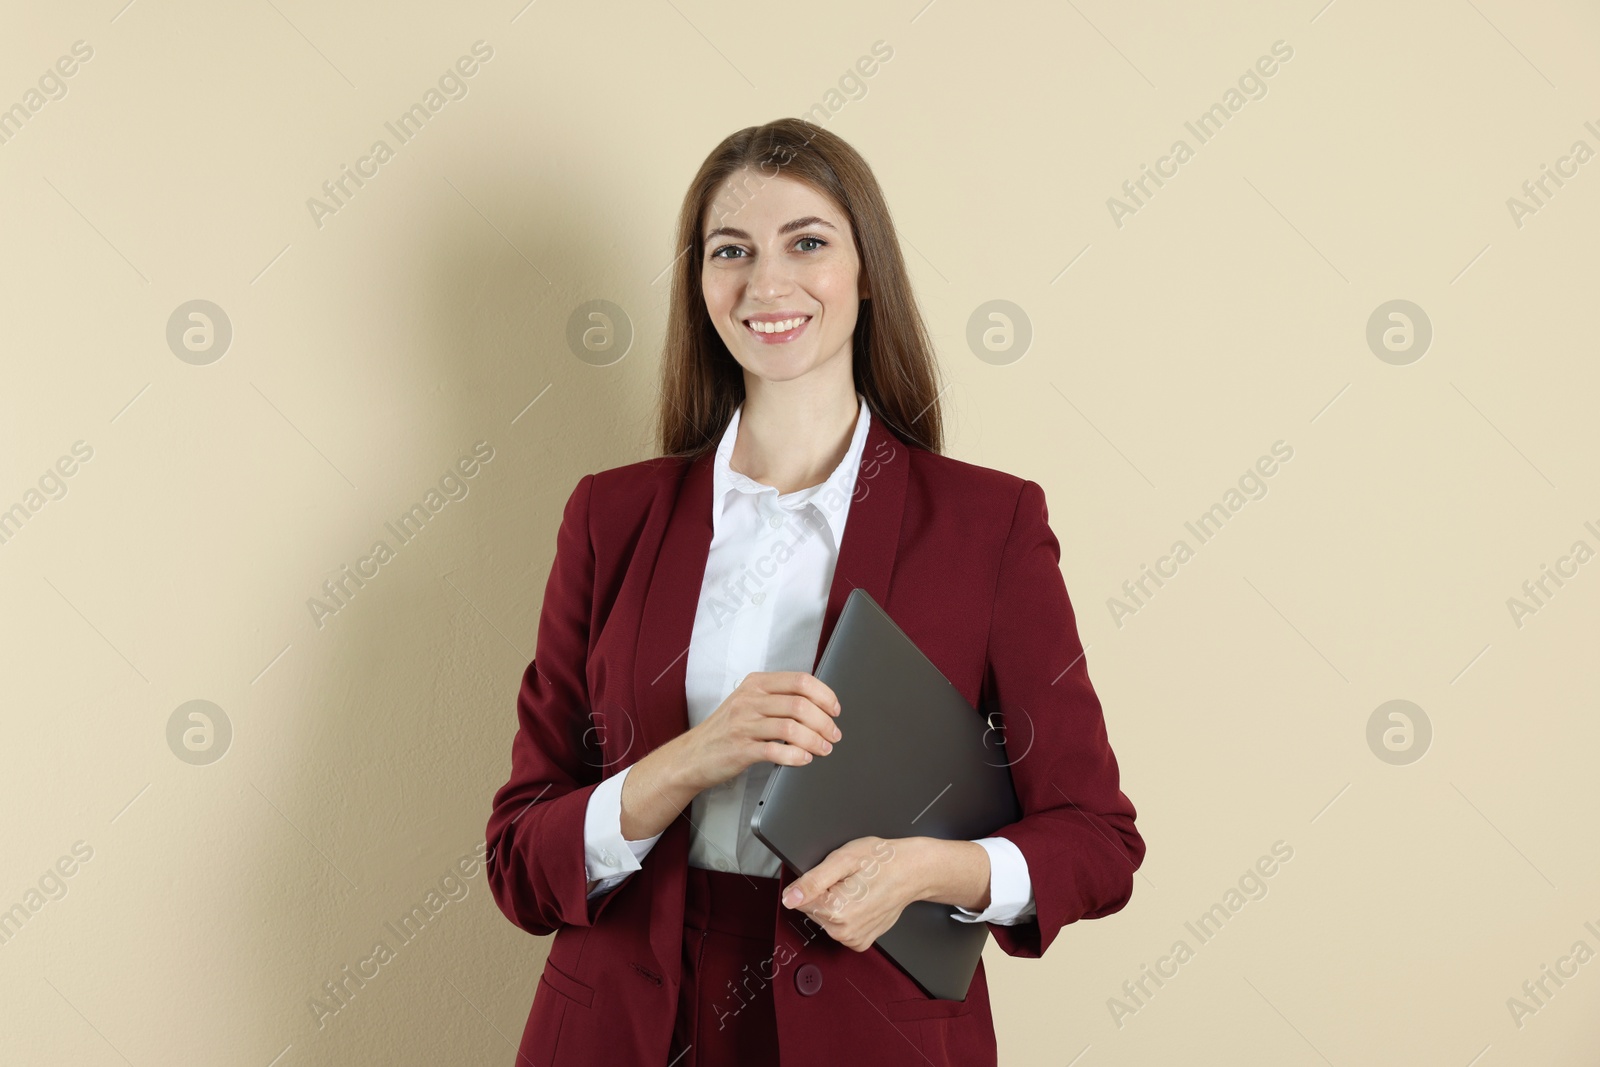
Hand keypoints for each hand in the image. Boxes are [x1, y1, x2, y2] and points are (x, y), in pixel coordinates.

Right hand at [676, 670, 842, 791]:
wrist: (692, 755)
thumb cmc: (726, 729)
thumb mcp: (748, 702)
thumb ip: (778, 698)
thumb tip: (818, 704)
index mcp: (756, 683)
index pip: (800, 681)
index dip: (825, 695)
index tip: (835, 709)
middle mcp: (749, 699)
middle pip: (800, 704)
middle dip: (824, 721)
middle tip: (833, 734)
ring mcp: (743, 723)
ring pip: (791, 727)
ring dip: (815, 740)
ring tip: (824, 749)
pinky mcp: (739, 748)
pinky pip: (775, 751)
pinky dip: (796, 756)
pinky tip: (804, 759)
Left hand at [781, 836, 919, 952]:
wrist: (912, 871)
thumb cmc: (883, 861)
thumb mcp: (843, 859)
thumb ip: (812, 881)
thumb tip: (790, 898)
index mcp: (836, 910)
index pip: (798, 899)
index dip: (811, 882)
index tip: (833, 875)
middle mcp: (844, 931)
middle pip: (811, 910)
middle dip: (823, 893)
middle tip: (847, 879)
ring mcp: (853, 939)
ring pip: (824, 919)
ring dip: (834, 903)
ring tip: (856, 888)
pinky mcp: (861, 941)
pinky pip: (838, 927)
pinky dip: (845, 914)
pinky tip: (861, 901)